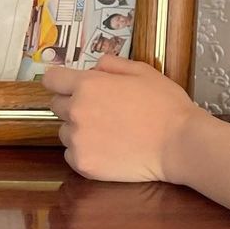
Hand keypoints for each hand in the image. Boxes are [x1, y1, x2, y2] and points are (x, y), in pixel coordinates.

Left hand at [42, 55, 199, 183]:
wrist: (177, 143)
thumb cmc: (164, 104)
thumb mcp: (143, 71)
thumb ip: (113, 64)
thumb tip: (95, 66)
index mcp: (88, 85)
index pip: (52, 79)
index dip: (59, 80)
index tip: (67, 84)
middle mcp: (76, 112)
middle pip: (57, 105)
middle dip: (72, 103)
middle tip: (100, 109)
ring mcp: (78, 140)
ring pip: (65, 131)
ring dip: (78, 128)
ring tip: (107, 131)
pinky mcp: (83, 164)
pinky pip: (72, 153)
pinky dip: (85, 150)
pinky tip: (108, 148)